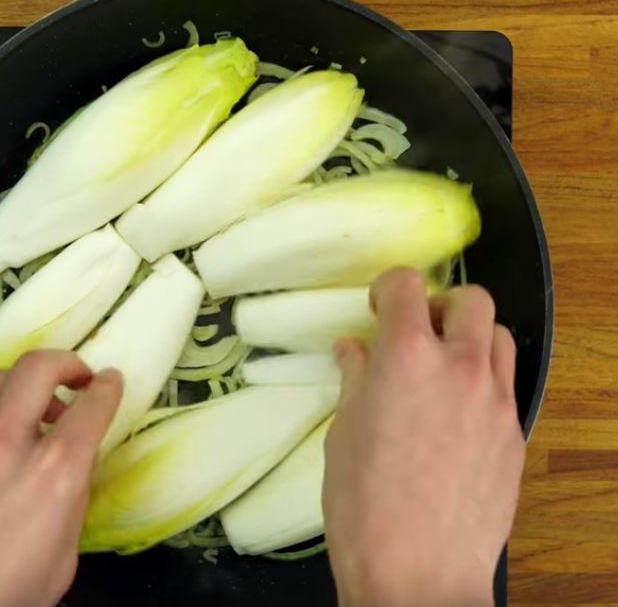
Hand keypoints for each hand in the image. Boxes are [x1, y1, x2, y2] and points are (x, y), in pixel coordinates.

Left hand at [0, 351, 121, 606]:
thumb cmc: (0, 600)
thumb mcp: (61, 559)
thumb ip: (70, 504)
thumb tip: (71, 471)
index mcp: (53, 474)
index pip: (92, 406)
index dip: (108, 387)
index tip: (111, 382)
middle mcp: (6, 445)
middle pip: (38, 367)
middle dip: (66, 362)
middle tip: (77, 377)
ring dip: (22, 385)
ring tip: (33, 409)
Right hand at [323, 269, 524, 606]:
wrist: (418, 572)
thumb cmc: (363, 504)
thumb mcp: (344, 433)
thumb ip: (356, 380)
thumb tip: (354, 350)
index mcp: (406, 357)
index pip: (406, 285)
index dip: (387, 288)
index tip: (376, 309)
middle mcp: (459, 367)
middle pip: (471, 299)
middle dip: (440, 305)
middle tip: (415, 334)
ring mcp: (495, 401)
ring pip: (500, 336)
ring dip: (471, 338)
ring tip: (443, 368)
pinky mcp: (515, 434)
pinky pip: (506, 384)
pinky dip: (483, 380)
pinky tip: (457, 414)